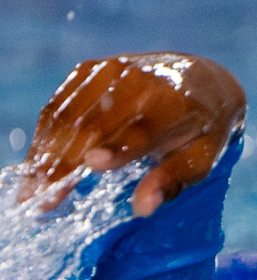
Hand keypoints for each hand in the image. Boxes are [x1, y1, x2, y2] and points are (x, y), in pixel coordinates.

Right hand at [18, 53, 245, 217]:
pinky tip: (37, 165)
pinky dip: (44, 136)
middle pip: (95, 124)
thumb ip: (172, 180)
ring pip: (68, 115)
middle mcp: (139, 80)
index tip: (92, 166)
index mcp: (175, 102)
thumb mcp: (200, 159)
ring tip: (32, 190)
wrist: (198, 80)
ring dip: (46, 153)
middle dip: (66, 163)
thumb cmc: (201, 131)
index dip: (118, 148)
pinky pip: (59, 106)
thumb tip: (143, 209)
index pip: (143, 128)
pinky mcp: (89, 70)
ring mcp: (111, 71)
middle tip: (43, 200)